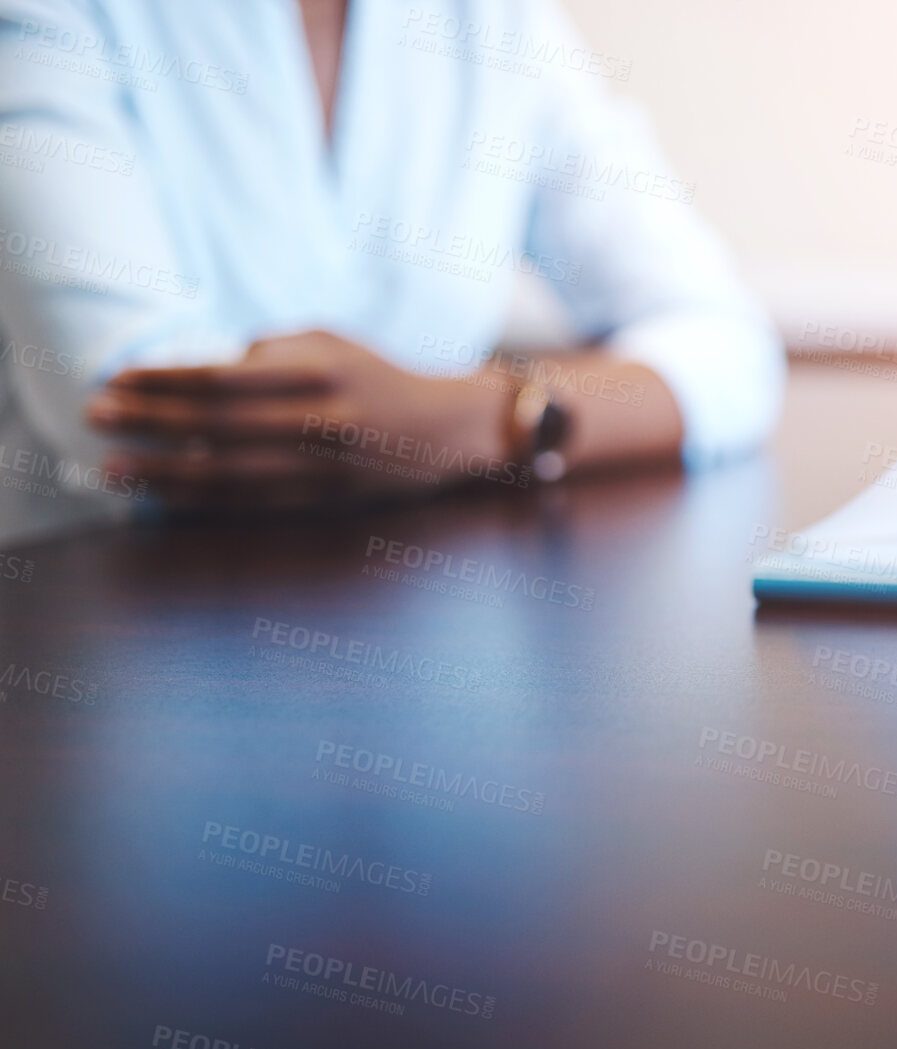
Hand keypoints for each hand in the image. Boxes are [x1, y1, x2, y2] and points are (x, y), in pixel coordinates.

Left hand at [86, 331, 516, 513]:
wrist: (452, 430)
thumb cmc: (378, 378)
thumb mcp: (330, 343)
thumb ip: (268, 351)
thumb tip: (201, 374)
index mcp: (322, 372)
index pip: (225, 378)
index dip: (164, 382)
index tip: (115, 380)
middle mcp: (325, 420)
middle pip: (218, 426)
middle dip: (149, 424)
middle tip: (95, 418)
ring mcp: (327, 468)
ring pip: (230, 474)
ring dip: (163, 473)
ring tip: (115, 470)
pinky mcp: (329, 502)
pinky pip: (255, 506)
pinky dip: (205, 503)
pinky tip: (166, 498)